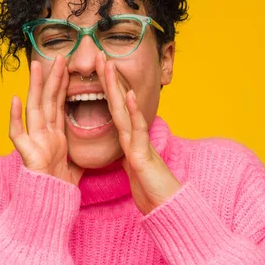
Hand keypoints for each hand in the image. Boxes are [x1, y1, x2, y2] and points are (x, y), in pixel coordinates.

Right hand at [8, 56, 83, 185]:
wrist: (51, 206)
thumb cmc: (60, 187)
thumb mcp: (76, 163)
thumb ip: (79, 150)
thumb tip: (93, 144)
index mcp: (55, 134)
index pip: (59, 104)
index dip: (62, 85)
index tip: (67, 67)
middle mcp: (43, 134)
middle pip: (48, 100)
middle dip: (52, 78)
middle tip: (58, 56)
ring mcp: (33, 141)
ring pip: (34, 109)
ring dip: (34, 87)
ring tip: (36, 66)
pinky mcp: (26, 153)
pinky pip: (18, 134)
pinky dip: (15, 117)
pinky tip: (15, 99)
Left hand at [95, 51, 181, 214]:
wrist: (167, 209)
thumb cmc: (151, 190)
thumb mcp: (133, 168)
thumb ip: (129, 153)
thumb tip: (124, 143)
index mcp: (127, 138)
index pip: (113, 108)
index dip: (105, 89)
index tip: (97, 69)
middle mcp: (133, 135)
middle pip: (117, 102)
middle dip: (108, 79)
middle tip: (100, 55)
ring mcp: (138, 143)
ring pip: (124, 110)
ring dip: (116, 86)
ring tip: (109, 65)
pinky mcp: (142, 155)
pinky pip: (136, 130)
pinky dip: (132, 111)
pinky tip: (127, 95)